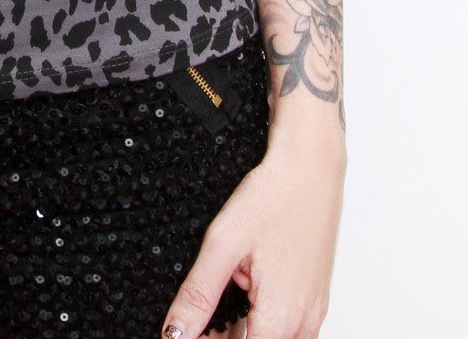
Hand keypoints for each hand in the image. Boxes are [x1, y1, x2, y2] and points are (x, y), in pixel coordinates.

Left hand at [159, 132, 345, 338]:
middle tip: (197, 318)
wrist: (311, 168)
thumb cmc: (273, 197)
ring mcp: (313, 313)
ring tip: (214, 308)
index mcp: (280, 317)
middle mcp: (303, 323)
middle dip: (224, 338)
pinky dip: (261, 324)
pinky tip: (240, 300)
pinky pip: (288, 329)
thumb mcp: (224, 244)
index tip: (191, 333)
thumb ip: (199, 294)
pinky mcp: (315, 300)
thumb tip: (175, 333)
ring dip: (242, 332)